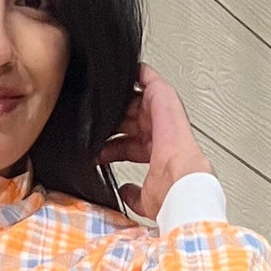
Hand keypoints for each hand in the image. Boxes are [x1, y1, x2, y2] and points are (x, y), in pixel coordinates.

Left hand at [100, 61, 213, 220]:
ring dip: (117, 100)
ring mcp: (162, 113)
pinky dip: (134, 72)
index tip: (96, 152)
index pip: (128, 146)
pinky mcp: (162, 96)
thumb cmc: (169, 191)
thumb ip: (134, 194)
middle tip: (90, 127)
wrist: (180, 179)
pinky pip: (147, 76)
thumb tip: (125, 192)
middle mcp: (160, 132)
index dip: (111, 148)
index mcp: (157, 154)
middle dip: (109, 124)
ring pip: (134, 100)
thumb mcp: (145, 198)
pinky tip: (118, 72)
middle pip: (128, 121)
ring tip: (98, 99)